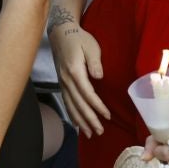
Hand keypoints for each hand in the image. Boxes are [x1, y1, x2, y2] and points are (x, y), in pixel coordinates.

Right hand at [49, 16, 108, 135]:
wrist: (61, 33)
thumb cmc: (79, 39)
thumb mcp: (91, 46)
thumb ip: (95, 62)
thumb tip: (98, 77)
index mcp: (75, 71)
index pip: (87, 93)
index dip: (97, 106)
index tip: (107, 115)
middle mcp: (67, 80)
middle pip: (78, 104)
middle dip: (89, 119)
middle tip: (99, 131)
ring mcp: (63, 82)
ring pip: (71, 105)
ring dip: (80, 120)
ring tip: (89, 133)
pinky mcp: (62, 83)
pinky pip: (66, 102)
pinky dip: (72, 114)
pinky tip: (77, 122)